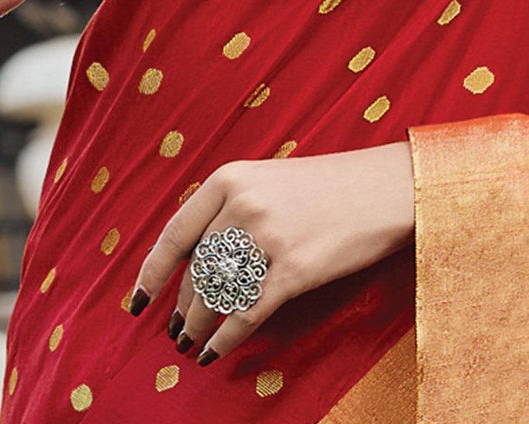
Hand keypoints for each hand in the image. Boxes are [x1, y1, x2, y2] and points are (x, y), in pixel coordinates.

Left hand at [127, 141, 415, 364]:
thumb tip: (199, 261)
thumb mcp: (274, 180)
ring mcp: (268, 238)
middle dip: (183, 305)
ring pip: (216, 295)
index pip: (176, 233)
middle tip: (177, 327)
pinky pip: (246, 314)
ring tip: (192, 342)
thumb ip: (234, 208)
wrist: (390, 187)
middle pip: (197, 270)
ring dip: (199, 326)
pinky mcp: (294, 270)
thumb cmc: (334, 185)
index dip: (153, 274)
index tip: (139, 302)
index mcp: (232, 177)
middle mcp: (243, 205)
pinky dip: (225, 339)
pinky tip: (216, 351)